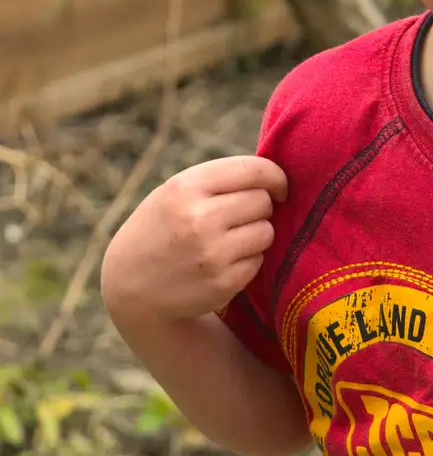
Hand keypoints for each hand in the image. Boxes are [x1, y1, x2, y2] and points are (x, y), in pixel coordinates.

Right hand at [101, 157, 287, 326]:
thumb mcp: (176, 191)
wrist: (131, 285)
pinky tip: (222, 262)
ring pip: (266, 232)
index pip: (254, 170)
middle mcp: (199, 219)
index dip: (275, 176)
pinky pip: (259, 261)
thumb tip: (278, 176)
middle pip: (263, 201)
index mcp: (186, 187)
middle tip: (238, 217)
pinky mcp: (223, 283)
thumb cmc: (163, 227)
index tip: (278, 186)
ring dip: (255, 234)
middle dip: (259, 207)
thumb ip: (220, 179)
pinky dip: (248, 260)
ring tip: (227, 239)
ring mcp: (212, 254)